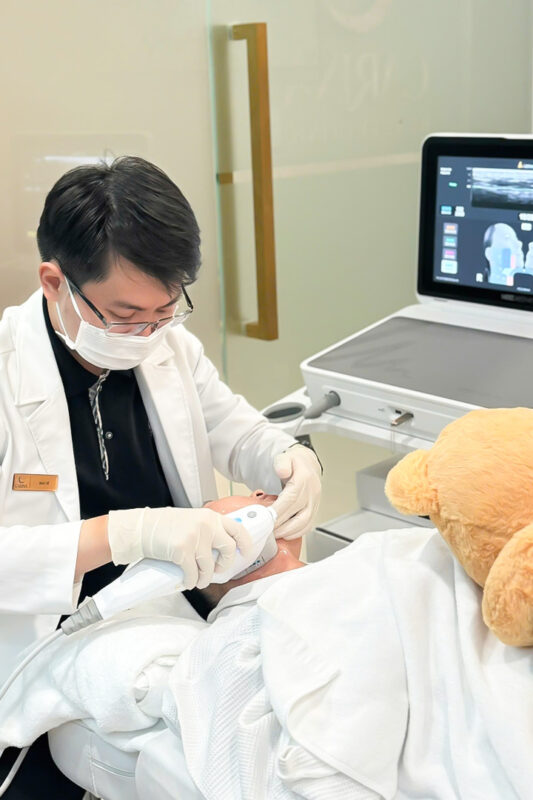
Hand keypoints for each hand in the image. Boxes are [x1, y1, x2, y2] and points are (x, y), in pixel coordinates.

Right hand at [107, 507, 251, 588]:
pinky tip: (187, 581)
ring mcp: (194, 537)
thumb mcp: (192, 520)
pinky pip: (193, 573)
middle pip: (229, 550)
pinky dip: (191, 581)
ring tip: (199, 580)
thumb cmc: (165, 526)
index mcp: (210, 517)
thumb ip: (208, 529)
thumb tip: (223, 547)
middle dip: (225, 565)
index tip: (246, 554)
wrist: (142, 528)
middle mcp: (206, 525)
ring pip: (209, 567)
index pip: (238, 529)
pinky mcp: (182, 551)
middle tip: (217, 570)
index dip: (246, 544)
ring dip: (205, 578)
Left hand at [271, 444, 321, 539]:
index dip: (278, 510)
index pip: (291, 498)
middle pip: (297, 514)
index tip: (266, 518)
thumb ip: (282, 463)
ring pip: (304, 523)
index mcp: (304, 479)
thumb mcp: (285, 457)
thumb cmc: (294, 463)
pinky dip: (297, 533)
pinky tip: (285, 534)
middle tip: (266, 530)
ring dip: (288, 531)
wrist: (307, 465)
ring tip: (274, 534)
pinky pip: (308, 525)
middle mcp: (312, 492)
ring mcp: (315, 502)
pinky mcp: (314, 510)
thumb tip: (282, 471)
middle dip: (280, 524)